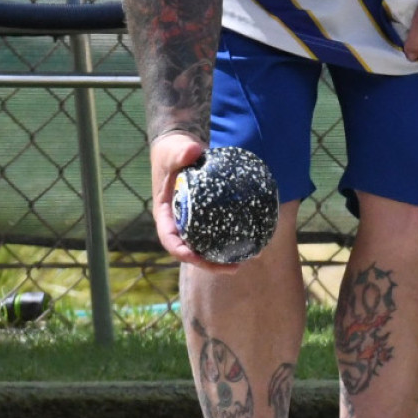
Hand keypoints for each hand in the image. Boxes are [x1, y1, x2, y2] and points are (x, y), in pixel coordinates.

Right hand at [150, 132, 238, 271]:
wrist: (180, 149)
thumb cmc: (172, 151)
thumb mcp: (173, 151)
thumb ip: (181, 152)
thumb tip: (194, 151)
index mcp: (165, 215)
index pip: (170, 241)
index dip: (182, 253)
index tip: (196, 258)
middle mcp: (178, 224)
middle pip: (191, 252)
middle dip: (209, 264)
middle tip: (233, 267)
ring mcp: (192, 222)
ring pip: (206, 246)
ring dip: (223, 257)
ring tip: (248, 259)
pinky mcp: (206, 216)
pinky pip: (217, 231)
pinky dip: (230, 238)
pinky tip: (252, 240)